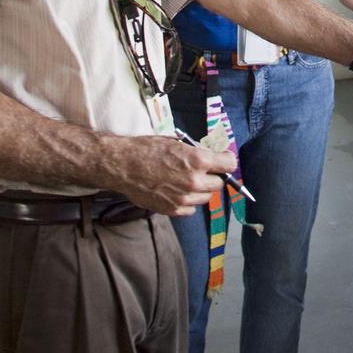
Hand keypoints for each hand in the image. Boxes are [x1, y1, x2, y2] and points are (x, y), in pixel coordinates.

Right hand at [104, 135, 236, 216]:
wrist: (122, 165)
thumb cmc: (146, 150)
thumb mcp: (176, 143)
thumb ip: (196, 152)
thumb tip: (211, 156)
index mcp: (198, 160)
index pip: (229, 164)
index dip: (227, 160)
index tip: (224, 160)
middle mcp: (194, 181)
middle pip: (219, 183)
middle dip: (214, 176)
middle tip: (203, 170)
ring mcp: (184, 198)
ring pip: (206, 197)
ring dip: (202, 189)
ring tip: (187, 181)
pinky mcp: (173, 210)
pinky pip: (191, 209)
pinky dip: (188, 202)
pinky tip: (178, 192)